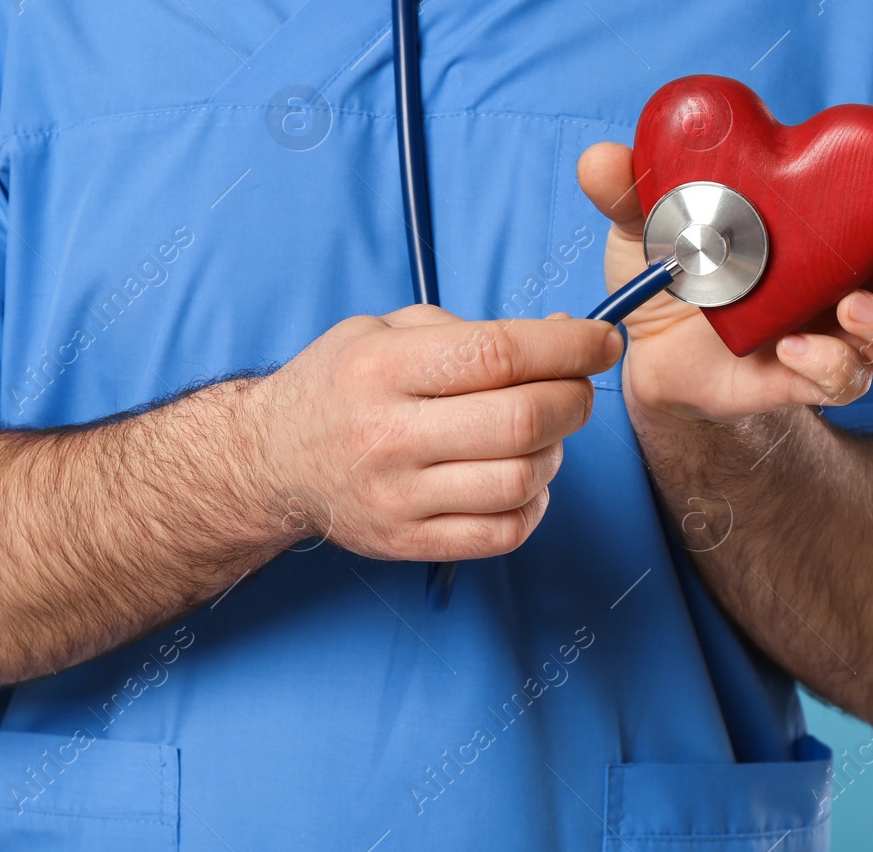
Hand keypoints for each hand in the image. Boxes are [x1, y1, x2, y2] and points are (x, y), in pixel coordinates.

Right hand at [247, 307, 619, 559]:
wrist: (270, 460)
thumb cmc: (341, 385)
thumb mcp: (386, 330)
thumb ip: (471, 331)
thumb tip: (559, 338)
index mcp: (383, 368)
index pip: (498, 354)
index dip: (567, 347)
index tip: (602, 341)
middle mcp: (389, 434)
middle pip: (521, 420)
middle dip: (573, 398)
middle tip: (576, 388)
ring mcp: (398, 497)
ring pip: (520, 479)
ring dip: (554, 452)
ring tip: (540, 434)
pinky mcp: (407, 542)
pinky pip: (503, 532)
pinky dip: (533, 503)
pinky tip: (521, 478)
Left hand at [577, 142, 872, 425]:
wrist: (643, 349)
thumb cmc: (668, 266)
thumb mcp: (646, 224)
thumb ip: (630, 191)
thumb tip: (599, 159)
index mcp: (836, 227)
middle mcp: (854, 281)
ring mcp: (837, 337)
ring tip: (850, 308)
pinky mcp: (807, 382)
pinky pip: (845, 383)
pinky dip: (829, 366)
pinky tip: (791, 348)